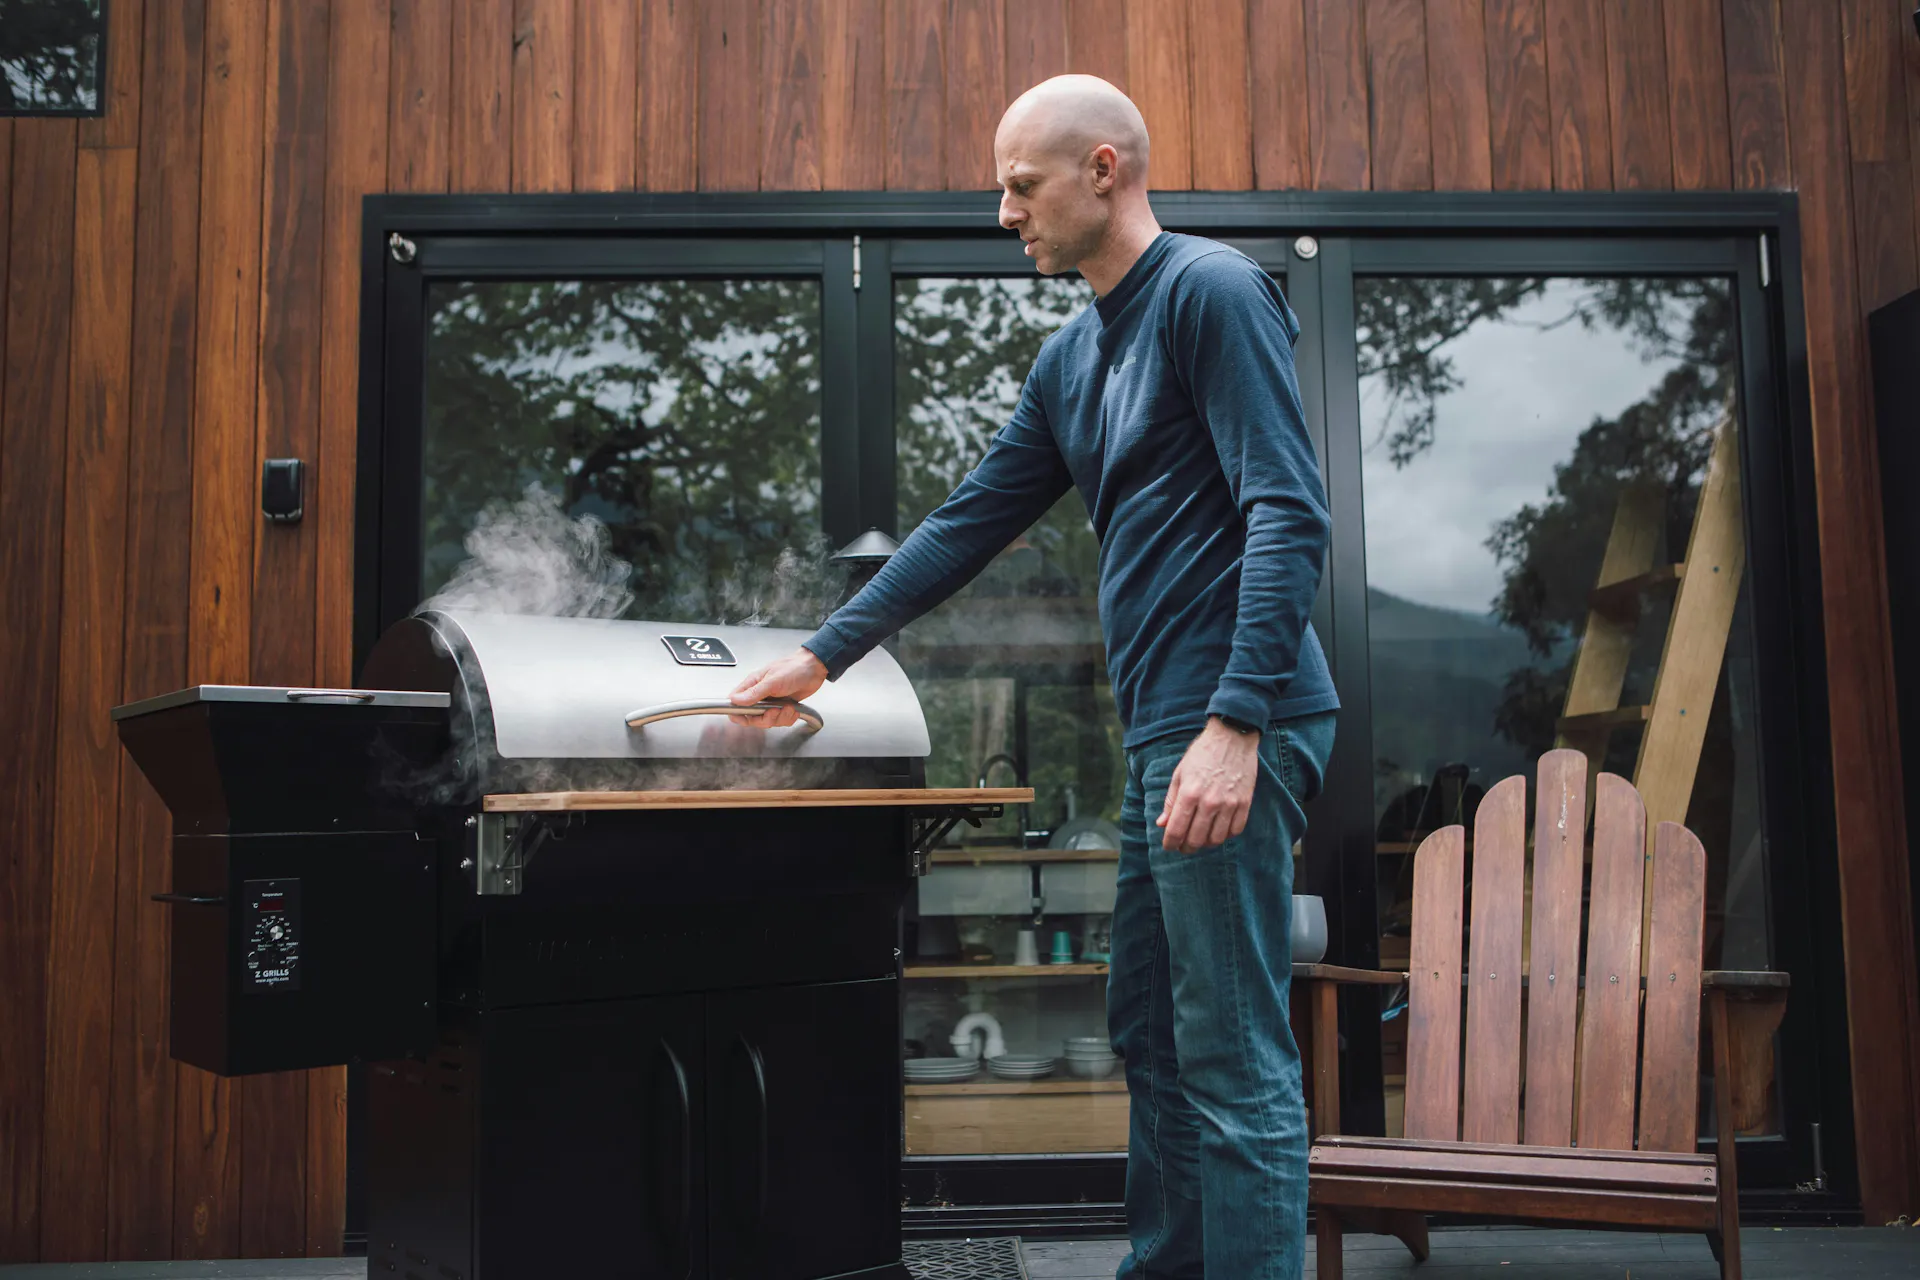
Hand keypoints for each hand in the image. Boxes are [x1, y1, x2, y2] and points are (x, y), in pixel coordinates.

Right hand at [728, 647, 827, 727]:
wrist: (814, 668)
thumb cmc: (793, 668)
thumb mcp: (773, 681)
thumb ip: (754, 693)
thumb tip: (735, 700)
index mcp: (752, 684)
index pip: (735, 702)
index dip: (737, 713)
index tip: (745, 719)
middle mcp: (759, 695)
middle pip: (752, 717)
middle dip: (764, 718)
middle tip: (774, 711)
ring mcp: (771, 702)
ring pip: (767, 721)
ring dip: (779, 718)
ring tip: (788, 707)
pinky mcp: (782, 707)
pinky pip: (780, 721)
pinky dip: (788, 718)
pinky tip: (793, 709)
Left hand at [1156, 718, 1260, 853]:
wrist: (1232, 737)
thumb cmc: (1202, 753)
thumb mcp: (1180, 773)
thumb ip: (1170, 801)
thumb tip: (1161, 823)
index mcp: (1189, 793)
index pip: (1176, 830)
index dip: (1170, 843)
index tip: (1168, 846)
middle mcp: (1209, 802)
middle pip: (1195, 839)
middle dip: (1185, 848)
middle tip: (1182, 847)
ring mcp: (1229, 803)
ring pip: (1216, 839)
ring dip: (1205, 844)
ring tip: (1200, 840)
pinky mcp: (1245, 803)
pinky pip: (1235, 830)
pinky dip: (1225, 836)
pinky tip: (1218, 830)